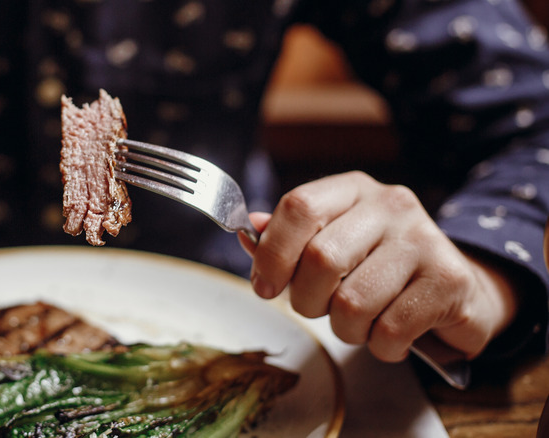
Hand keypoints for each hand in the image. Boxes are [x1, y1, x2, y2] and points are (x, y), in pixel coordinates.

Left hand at [238, 171, 518, 361]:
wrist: (458, 291)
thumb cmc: (379, 270)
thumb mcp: (332, 243)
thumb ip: (290, 240)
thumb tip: (249, 231)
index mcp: (352, 191)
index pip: (298, 207)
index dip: (272, 253)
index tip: (264, 286)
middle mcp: (390, 205)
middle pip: (320, 259)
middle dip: (308, 301)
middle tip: (321, 308)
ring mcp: (424, 239)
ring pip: (352, 303)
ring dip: (347, 330)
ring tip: (363, 322)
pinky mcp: (449, 280)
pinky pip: (389, 330)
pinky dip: (382, 346)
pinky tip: (393, 333)